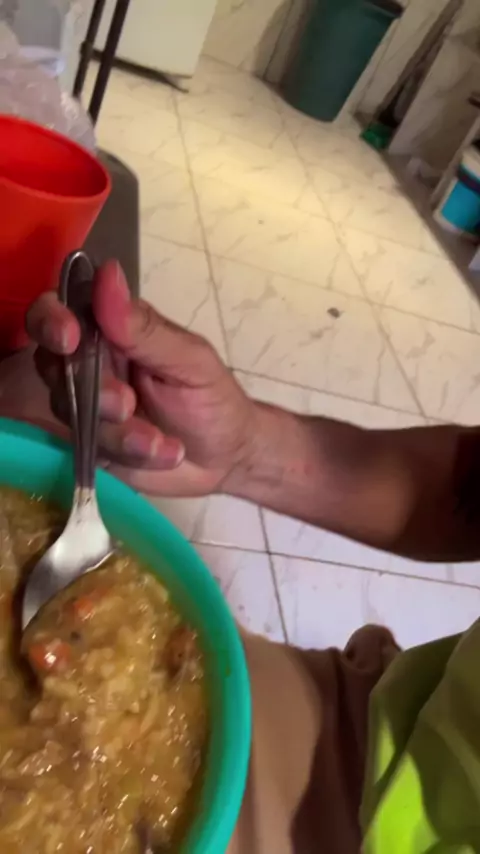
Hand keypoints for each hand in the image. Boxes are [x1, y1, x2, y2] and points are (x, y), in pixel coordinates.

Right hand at [26, 261, 255, 496]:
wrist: (225, 456)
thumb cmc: (212, 398)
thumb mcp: (189, 361)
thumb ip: (145, 328)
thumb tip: (107, 273)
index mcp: (113, 330)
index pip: (61, 309)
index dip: (52, 319)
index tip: (68, 337)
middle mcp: (90, 364)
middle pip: (53, 365)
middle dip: (92, 390)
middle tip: (127, 405)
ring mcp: (86, 405)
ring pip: (71, 412)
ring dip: (119, 431)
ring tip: (163, 441)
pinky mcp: (89, 443)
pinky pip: (87, 448)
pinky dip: (128, 454)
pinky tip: (165, 453)